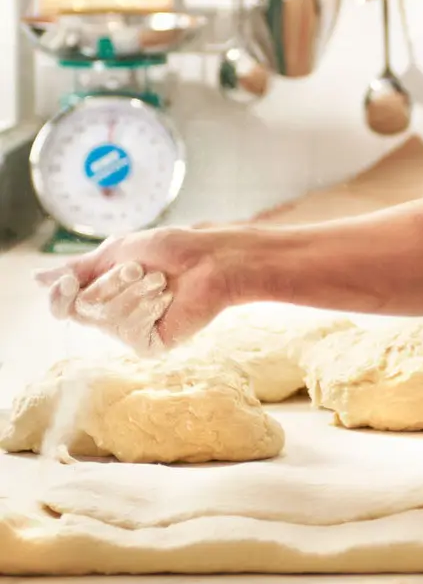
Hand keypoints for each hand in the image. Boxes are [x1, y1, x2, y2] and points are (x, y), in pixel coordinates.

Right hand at [36, 227, 234, 348]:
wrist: (210, 259)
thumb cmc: (171, 250)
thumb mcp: (119, 250)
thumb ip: (80, 268)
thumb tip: (38, 279)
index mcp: (103, 293)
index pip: (64, 306)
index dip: (61, 296)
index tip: (69, 282)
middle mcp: (112, 317)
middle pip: (83, 308)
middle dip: (112, 280)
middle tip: (140, 268)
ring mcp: (130, 333)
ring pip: (106, 316)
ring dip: (134, 289)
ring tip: (160, 280)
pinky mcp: (148, 345)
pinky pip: (129, 328)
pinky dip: (147, 305)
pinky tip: (166, 300)